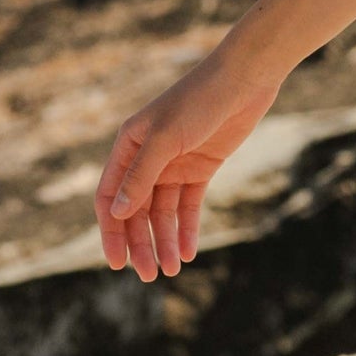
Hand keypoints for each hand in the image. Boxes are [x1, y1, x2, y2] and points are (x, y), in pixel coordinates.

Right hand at [95, 54, 280, 280]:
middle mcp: (147, 157)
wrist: (244, 79)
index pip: (110, 197)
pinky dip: (187, 228)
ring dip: (165, 240)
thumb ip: (141, 175)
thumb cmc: (199, 100)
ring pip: (163, 212)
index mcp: (128, 146)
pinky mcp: (200, 168)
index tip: (116, 263)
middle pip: (136, 211)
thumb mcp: (166, 139)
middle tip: (147, 276)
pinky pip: (188, 205)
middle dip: (140, 243)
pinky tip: (188, 252)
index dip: (112, 231)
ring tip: (172, 269)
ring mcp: (174, 164)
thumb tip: (118, 213)